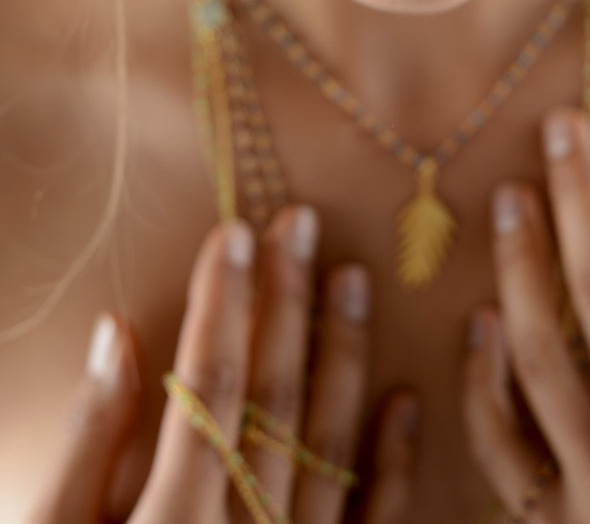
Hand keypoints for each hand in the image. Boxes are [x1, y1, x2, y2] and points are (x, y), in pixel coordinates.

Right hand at [29, 208, 417, 523]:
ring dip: (343, 356)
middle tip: (301, 222)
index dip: (224, 303)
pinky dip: (391, 463)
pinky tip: (405, 399)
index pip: (207, 385)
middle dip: (285, 303)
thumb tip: (119, 331)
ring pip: (329, 445)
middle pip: (272, 399)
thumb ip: (89, 445)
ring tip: (352, 276)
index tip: (237, 229)